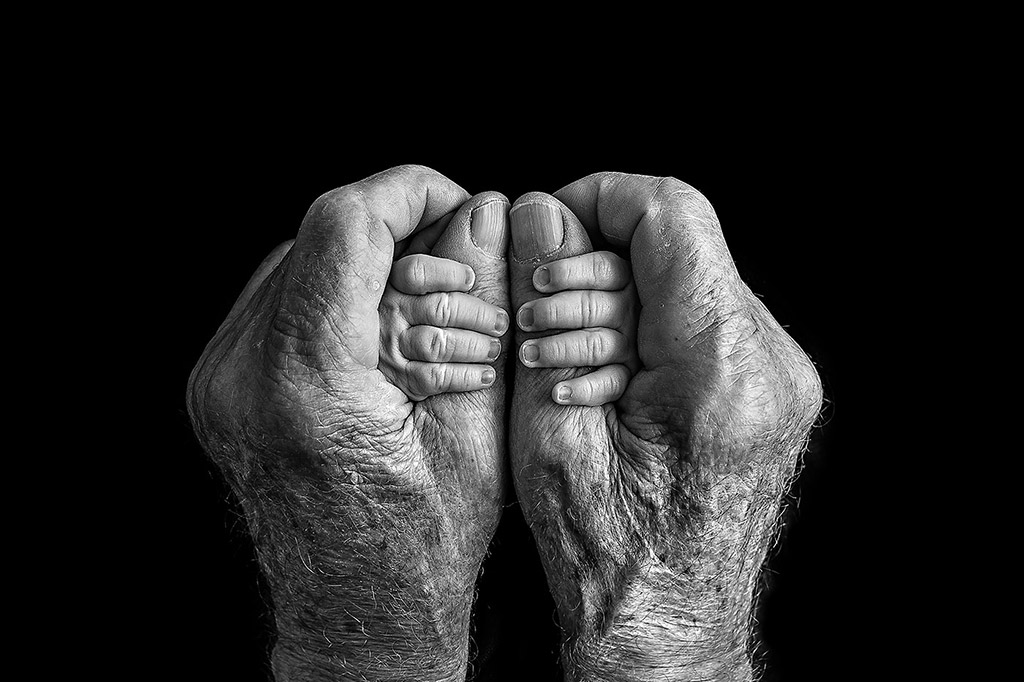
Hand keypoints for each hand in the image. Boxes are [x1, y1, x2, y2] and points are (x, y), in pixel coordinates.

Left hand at [187, 165, 509, 680]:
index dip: (411, 191)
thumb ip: (476, 309)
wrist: (355, 617)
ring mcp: (218, 379)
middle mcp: (241, 374)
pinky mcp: (218, 383)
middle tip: (459, 275)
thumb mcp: (473, 426)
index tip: (462, 207)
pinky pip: (279, 296)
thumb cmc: (423, 545)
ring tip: (425, 311)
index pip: (344, 224)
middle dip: (400, 231)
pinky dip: (337, 291)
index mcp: (307, 384)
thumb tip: (485, 214)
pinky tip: (381, 332)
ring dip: (368, 261)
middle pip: (319, 234)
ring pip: (297, 257)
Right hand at [507, 176, 821, 680]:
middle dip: (595, 259)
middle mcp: (770, 364)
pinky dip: (643, 323)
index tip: (548, 225)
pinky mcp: (768, 387)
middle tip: (537, 317)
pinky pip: (703, 314)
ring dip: (617, 294)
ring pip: (691, 274)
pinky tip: (604, 374)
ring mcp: (779, 375)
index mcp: (721, 371)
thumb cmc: (606, 559)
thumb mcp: (549, 435)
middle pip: (681, 241)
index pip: (672, 216)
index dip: (598, 198)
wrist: (667, 633)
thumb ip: (546, 313)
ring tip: (564, 357)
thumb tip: (542, 216)